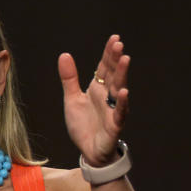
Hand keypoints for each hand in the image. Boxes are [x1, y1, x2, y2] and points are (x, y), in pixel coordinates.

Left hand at [58, 35, 129, 166]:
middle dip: (115, 60)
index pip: (104, 68)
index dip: (108, 54)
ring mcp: (112, 110)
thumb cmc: (84, 125)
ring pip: (118, 89)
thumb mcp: (72, 99)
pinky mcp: (114, 125)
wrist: (89, 151)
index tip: (114, 38)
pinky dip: (121, 102)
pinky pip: (119, 112)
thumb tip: (64, 54)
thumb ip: (69, 78)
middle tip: (118, 44)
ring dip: (122, 75)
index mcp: (97, 89)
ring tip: (125, 59)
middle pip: (112, 75)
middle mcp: (107, 97)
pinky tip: (123, 91)